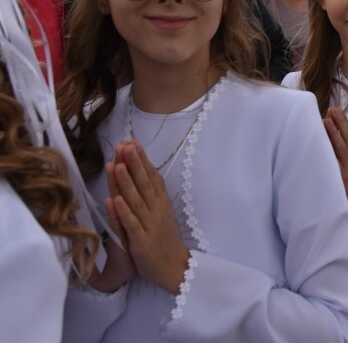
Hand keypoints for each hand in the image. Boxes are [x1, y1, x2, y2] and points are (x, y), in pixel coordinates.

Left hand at [109, 140, 189, 294]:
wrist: (173, 266)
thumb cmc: (163, 238)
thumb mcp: (161, 211)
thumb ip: (152, 192)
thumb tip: (144, 170)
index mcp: (161, 201)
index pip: (151, 176)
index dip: (142, 159)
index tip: (132, 141)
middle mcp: (156, 209)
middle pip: (144, 183)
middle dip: (134, 163)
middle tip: (125, 145)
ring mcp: (149, 224)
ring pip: (136, 200)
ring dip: (126, 182)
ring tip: (118, 165)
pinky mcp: (142, 240)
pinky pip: (131, 224)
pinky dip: (123, 212)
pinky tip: (115, 200)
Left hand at [324, 107, 347, 214]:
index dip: (342, 122)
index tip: (335, 109)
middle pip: (346, 137)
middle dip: (339, 122)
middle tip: (332, 108)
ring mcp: (347, 168)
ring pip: (340, 147)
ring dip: (334, 133)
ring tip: (327, 120)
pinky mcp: (342, 178)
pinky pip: (334, 164)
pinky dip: (329, 154)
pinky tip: (322, 146)